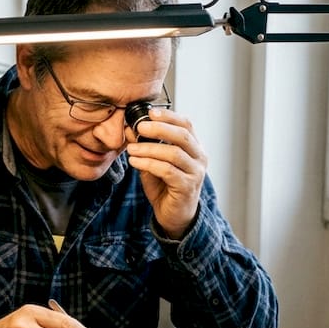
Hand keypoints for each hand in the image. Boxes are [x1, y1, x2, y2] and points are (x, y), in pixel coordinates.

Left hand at [126, 106, 205, 238]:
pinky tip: (135, 161)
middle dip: (159, 128)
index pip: (186, 125)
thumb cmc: (165, 186)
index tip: (150, 112)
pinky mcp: (187, 187)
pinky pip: (167, 171)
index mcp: (194, 148)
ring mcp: (195, 173)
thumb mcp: (153, 162)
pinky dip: (149, 163)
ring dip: (149, 148)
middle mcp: (199, 158)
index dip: (169, 116)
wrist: (174, 215)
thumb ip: (144, 146)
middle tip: (139, 127)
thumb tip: (129, 128)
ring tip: (131, 148)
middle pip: (182, 136)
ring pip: (174, 153)